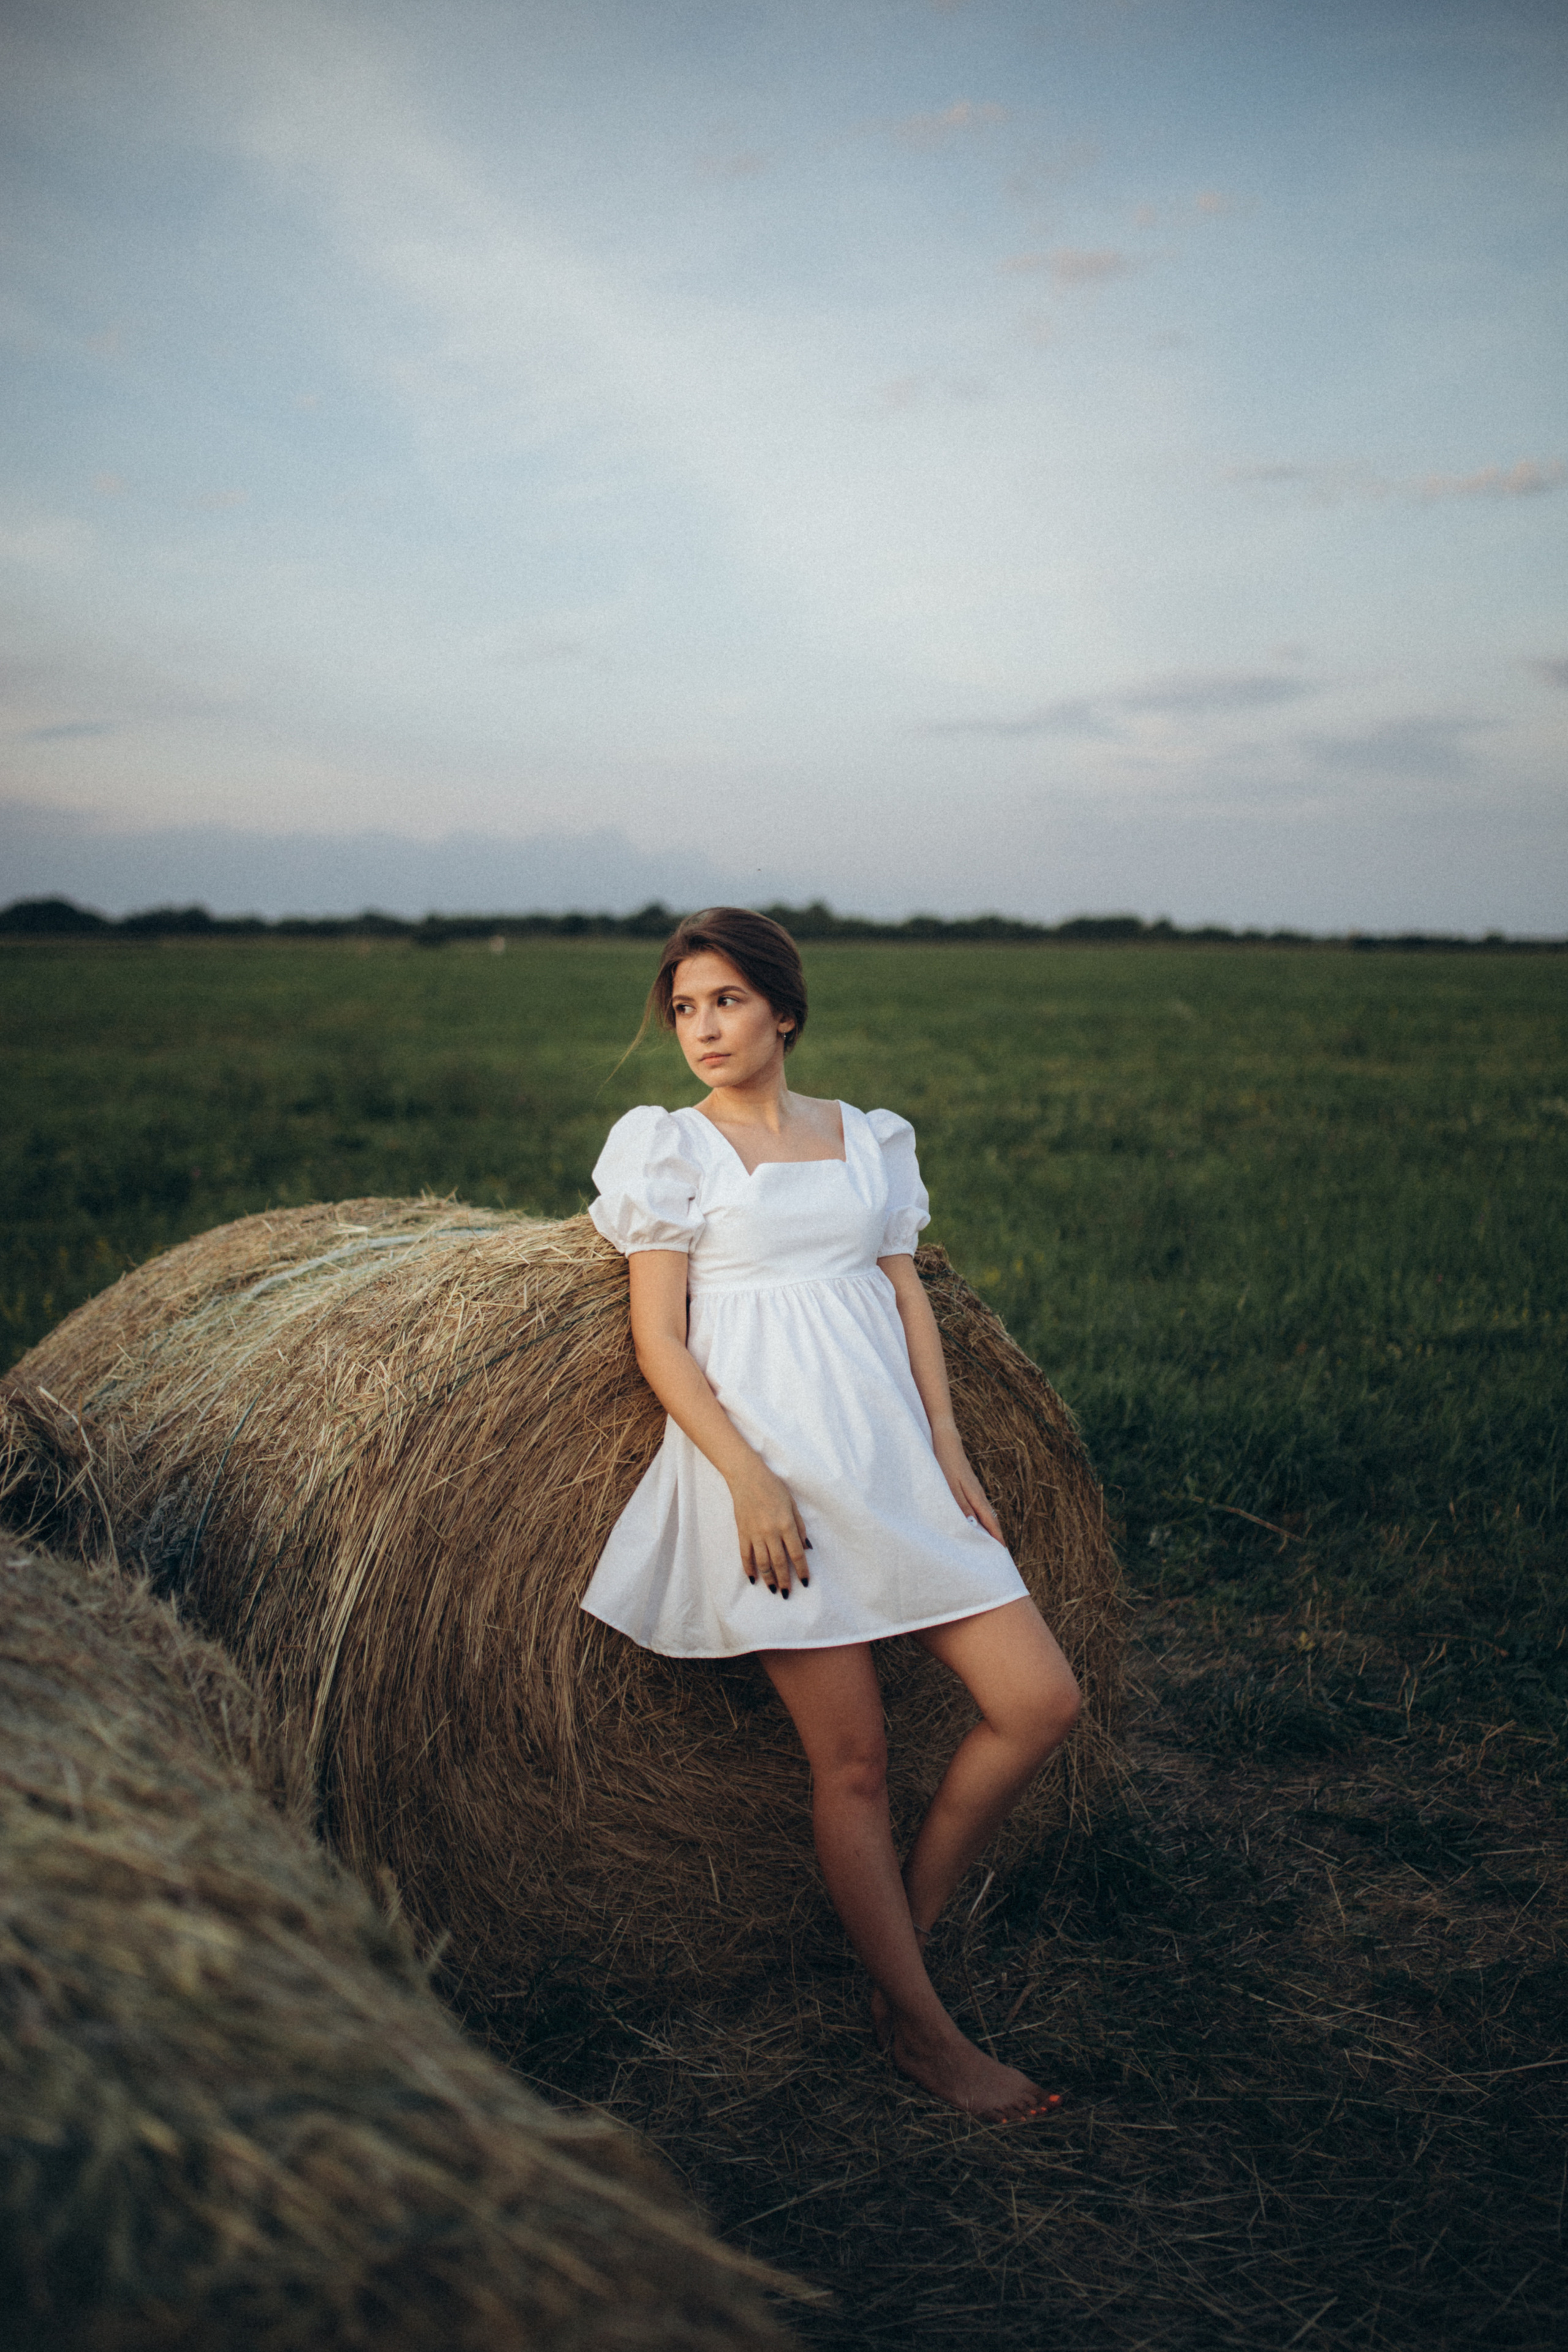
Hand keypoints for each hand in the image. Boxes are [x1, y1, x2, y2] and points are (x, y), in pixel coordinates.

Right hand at [728, 1459, 810, 1596]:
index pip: (796, 1554)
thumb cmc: (773, 1488)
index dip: (802, 1570)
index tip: (805, 1582)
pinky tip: (753, 1578)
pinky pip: (745, 1555)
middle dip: (785, 1581)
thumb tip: (806, 1547)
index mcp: (786, 1525)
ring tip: (772, 1590)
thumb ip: (800, 1527)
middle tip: (787, 1593)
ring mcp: (755, 1534)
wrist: (747, 1477)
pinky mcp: (742, 1533)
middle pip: (779, 1563)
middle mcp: (771, 1532)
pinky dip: (749, 1569)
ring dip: (768, 1579)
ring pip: (762, 1563)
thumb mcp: (792, 1504)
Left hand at [931, 1423, 1004, 1542]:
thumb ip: (960, 1505)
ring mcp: (974, 1488)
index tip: (1002, 1551)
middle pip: (990, 1518)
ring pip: (984, 1512)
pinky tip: (975, 1521)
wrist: (946, 1440)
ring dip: (988, 1526)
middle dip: (995, 1534)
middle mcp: (978, 1493)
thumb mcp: (950, 1487)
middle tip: (998, 1551)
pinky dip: (980, 1517)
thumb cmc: (945, 1463)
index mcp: (976, 1496)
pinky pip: (978, 1506)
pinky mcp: (968, 1485)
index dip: (996, 1536)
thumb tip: (973, 1525)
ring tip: (989, 1541)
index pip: (990, 1521)